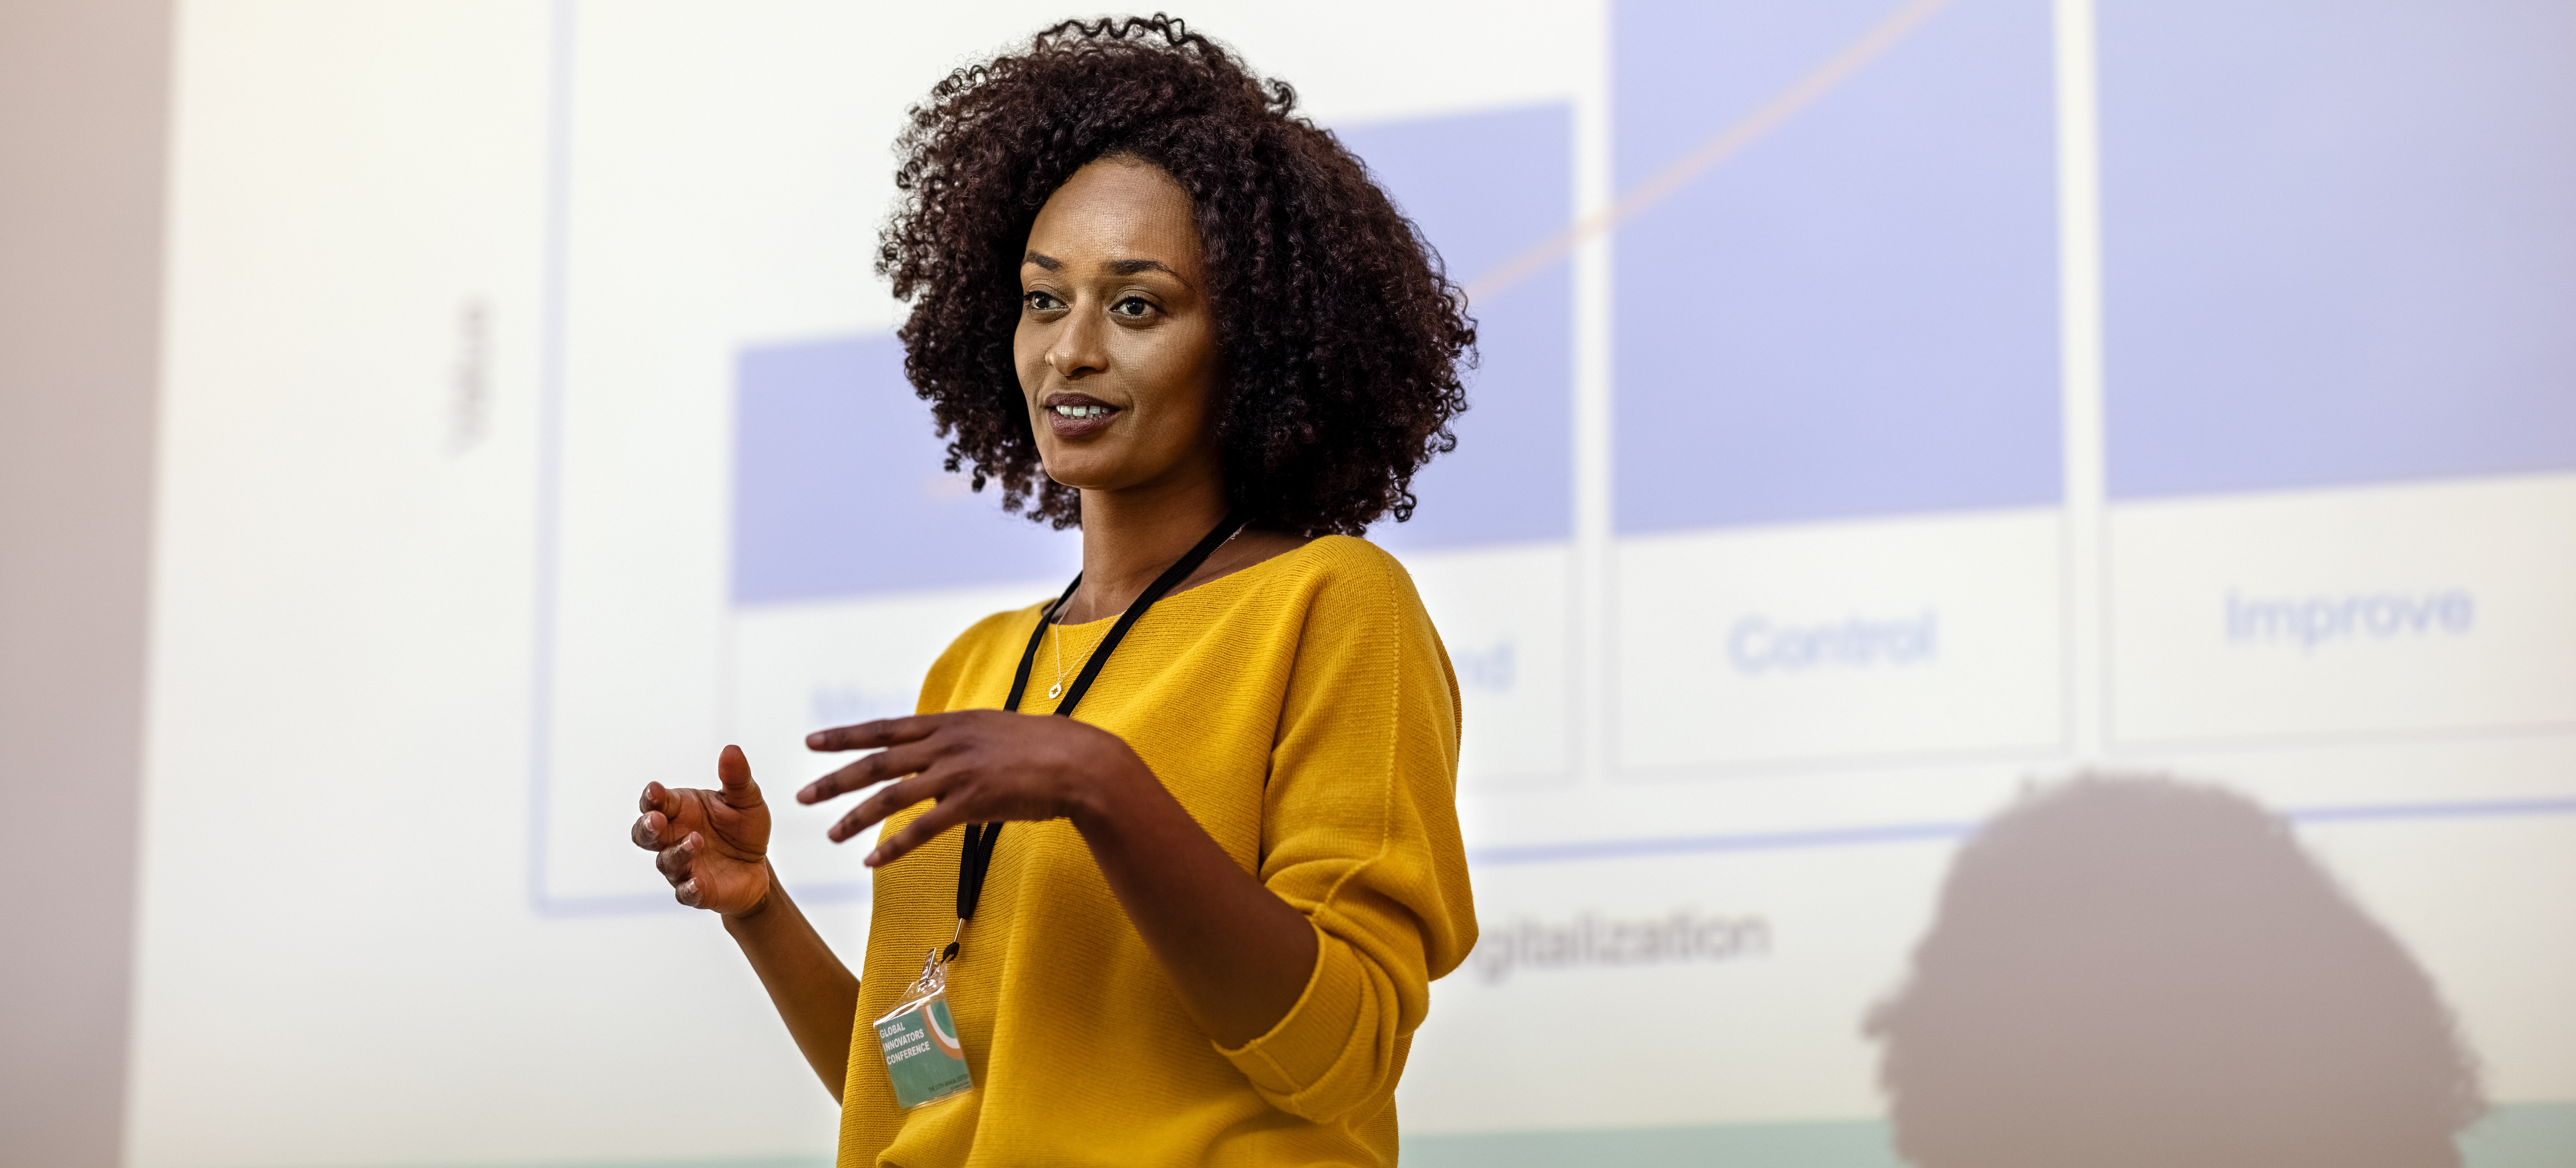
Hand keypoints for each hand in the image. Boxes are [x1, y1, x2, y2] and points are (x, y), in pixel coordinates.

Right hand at [634, 744, 772, 915]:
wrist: (758, 864)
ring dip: (678, 852)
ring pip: (666, 861)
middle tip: (655, 820)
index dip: (652, 797)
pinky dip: (689, 888)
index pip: (655, 802)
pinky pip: (686, 892)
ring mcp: (682, 866)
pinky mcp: (697, 891)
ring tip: (696, 840)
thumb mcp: (746, 799)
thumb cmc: (742, 827)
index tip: (655, 791)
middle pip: (645, 834)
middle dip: (646, 827)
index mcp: (679, 810)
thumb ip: (736, 777)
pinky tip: (697, 882)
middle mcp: (673, 838)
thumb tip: (731, 749)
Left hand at [799, 710, 1149, 866]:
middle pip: (877, 761)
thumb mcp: (992, 730)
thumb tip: (936, 743)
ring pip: (891, 796)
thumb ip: (958, 737)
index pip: (884, 728)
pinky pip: (922, 829)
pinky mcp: (973, 802)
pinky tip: (872, 862)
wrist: (1080, 762)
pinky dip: (894, 847)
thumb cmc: (1042, 748)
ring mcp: (957, 772)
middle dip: (834, 779)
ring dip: (855, 817)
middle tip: (801, 796)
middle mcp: (946, 743)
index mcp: (949, 723)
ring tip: (830, 836)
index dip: (845, 736)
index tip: (812, 741)